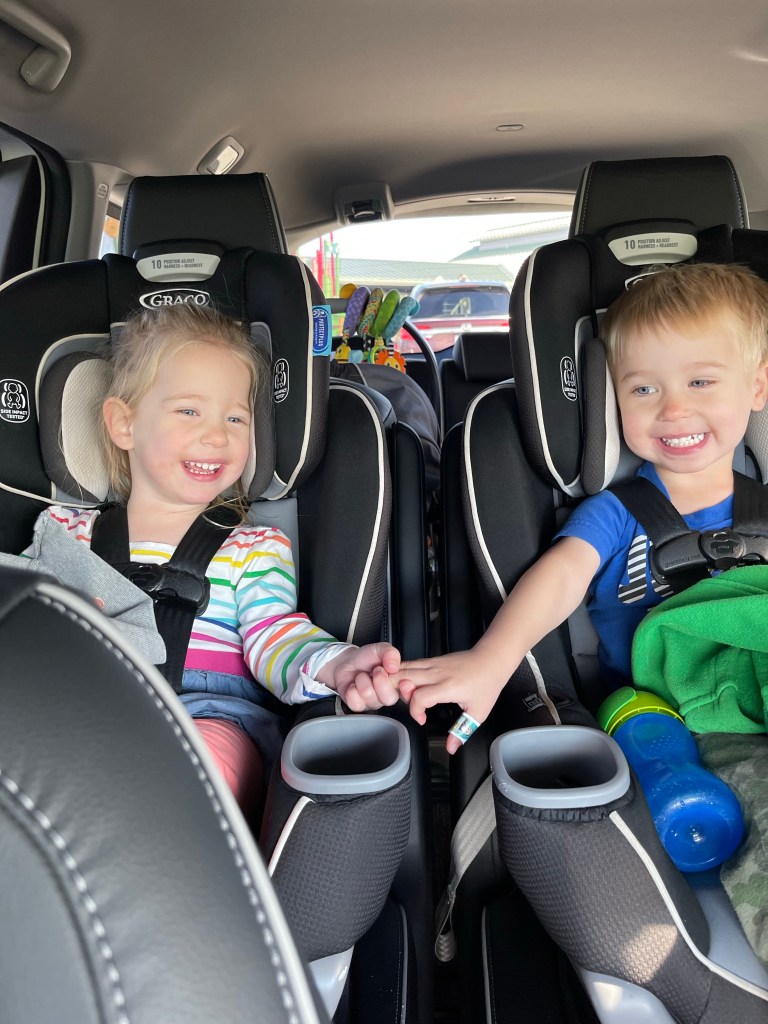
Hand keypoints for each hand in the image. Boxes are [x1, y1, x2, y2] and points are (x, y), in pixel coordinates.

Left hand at [320, 642, 400, 710]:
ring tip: (362, 676)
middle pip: (388, 698)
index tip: (388, 669)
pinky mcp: (359, 706)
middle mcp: (386, 696)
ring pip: (369, 696)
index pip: (404, 690)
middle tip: (374, 670)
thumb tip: (394, 667)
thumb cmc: (366, 658)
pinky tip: (354, 685)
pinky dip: (351, 691)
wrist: (347, 662)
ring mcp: (373, 703)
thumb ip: (391, 653)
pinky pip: (356, 703)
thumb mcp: (381, 649)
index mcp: (397, 684)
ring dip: (362, 680)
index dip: (394, 679)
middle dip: (378, 679)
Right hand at [392, 649, 508, 753]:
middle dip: (395, 692)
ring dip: (395, 680)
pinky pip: (410, 663)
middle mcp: (437, 673)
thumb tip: (451, 748)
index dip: (415, 712)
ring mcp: (433, 664)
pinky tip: (401, 682)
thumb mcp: (479, 712)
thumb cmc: (487, 684)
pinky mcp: (433, 660)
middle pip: (403, 677)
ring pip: (403, 667)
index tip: (422, 719)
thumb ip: (462, 731)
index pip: (419, 697)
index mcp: (448, 687)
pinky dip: (401, 672)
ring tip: (397, 694)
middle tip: (402, 704)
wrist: (492, 659)